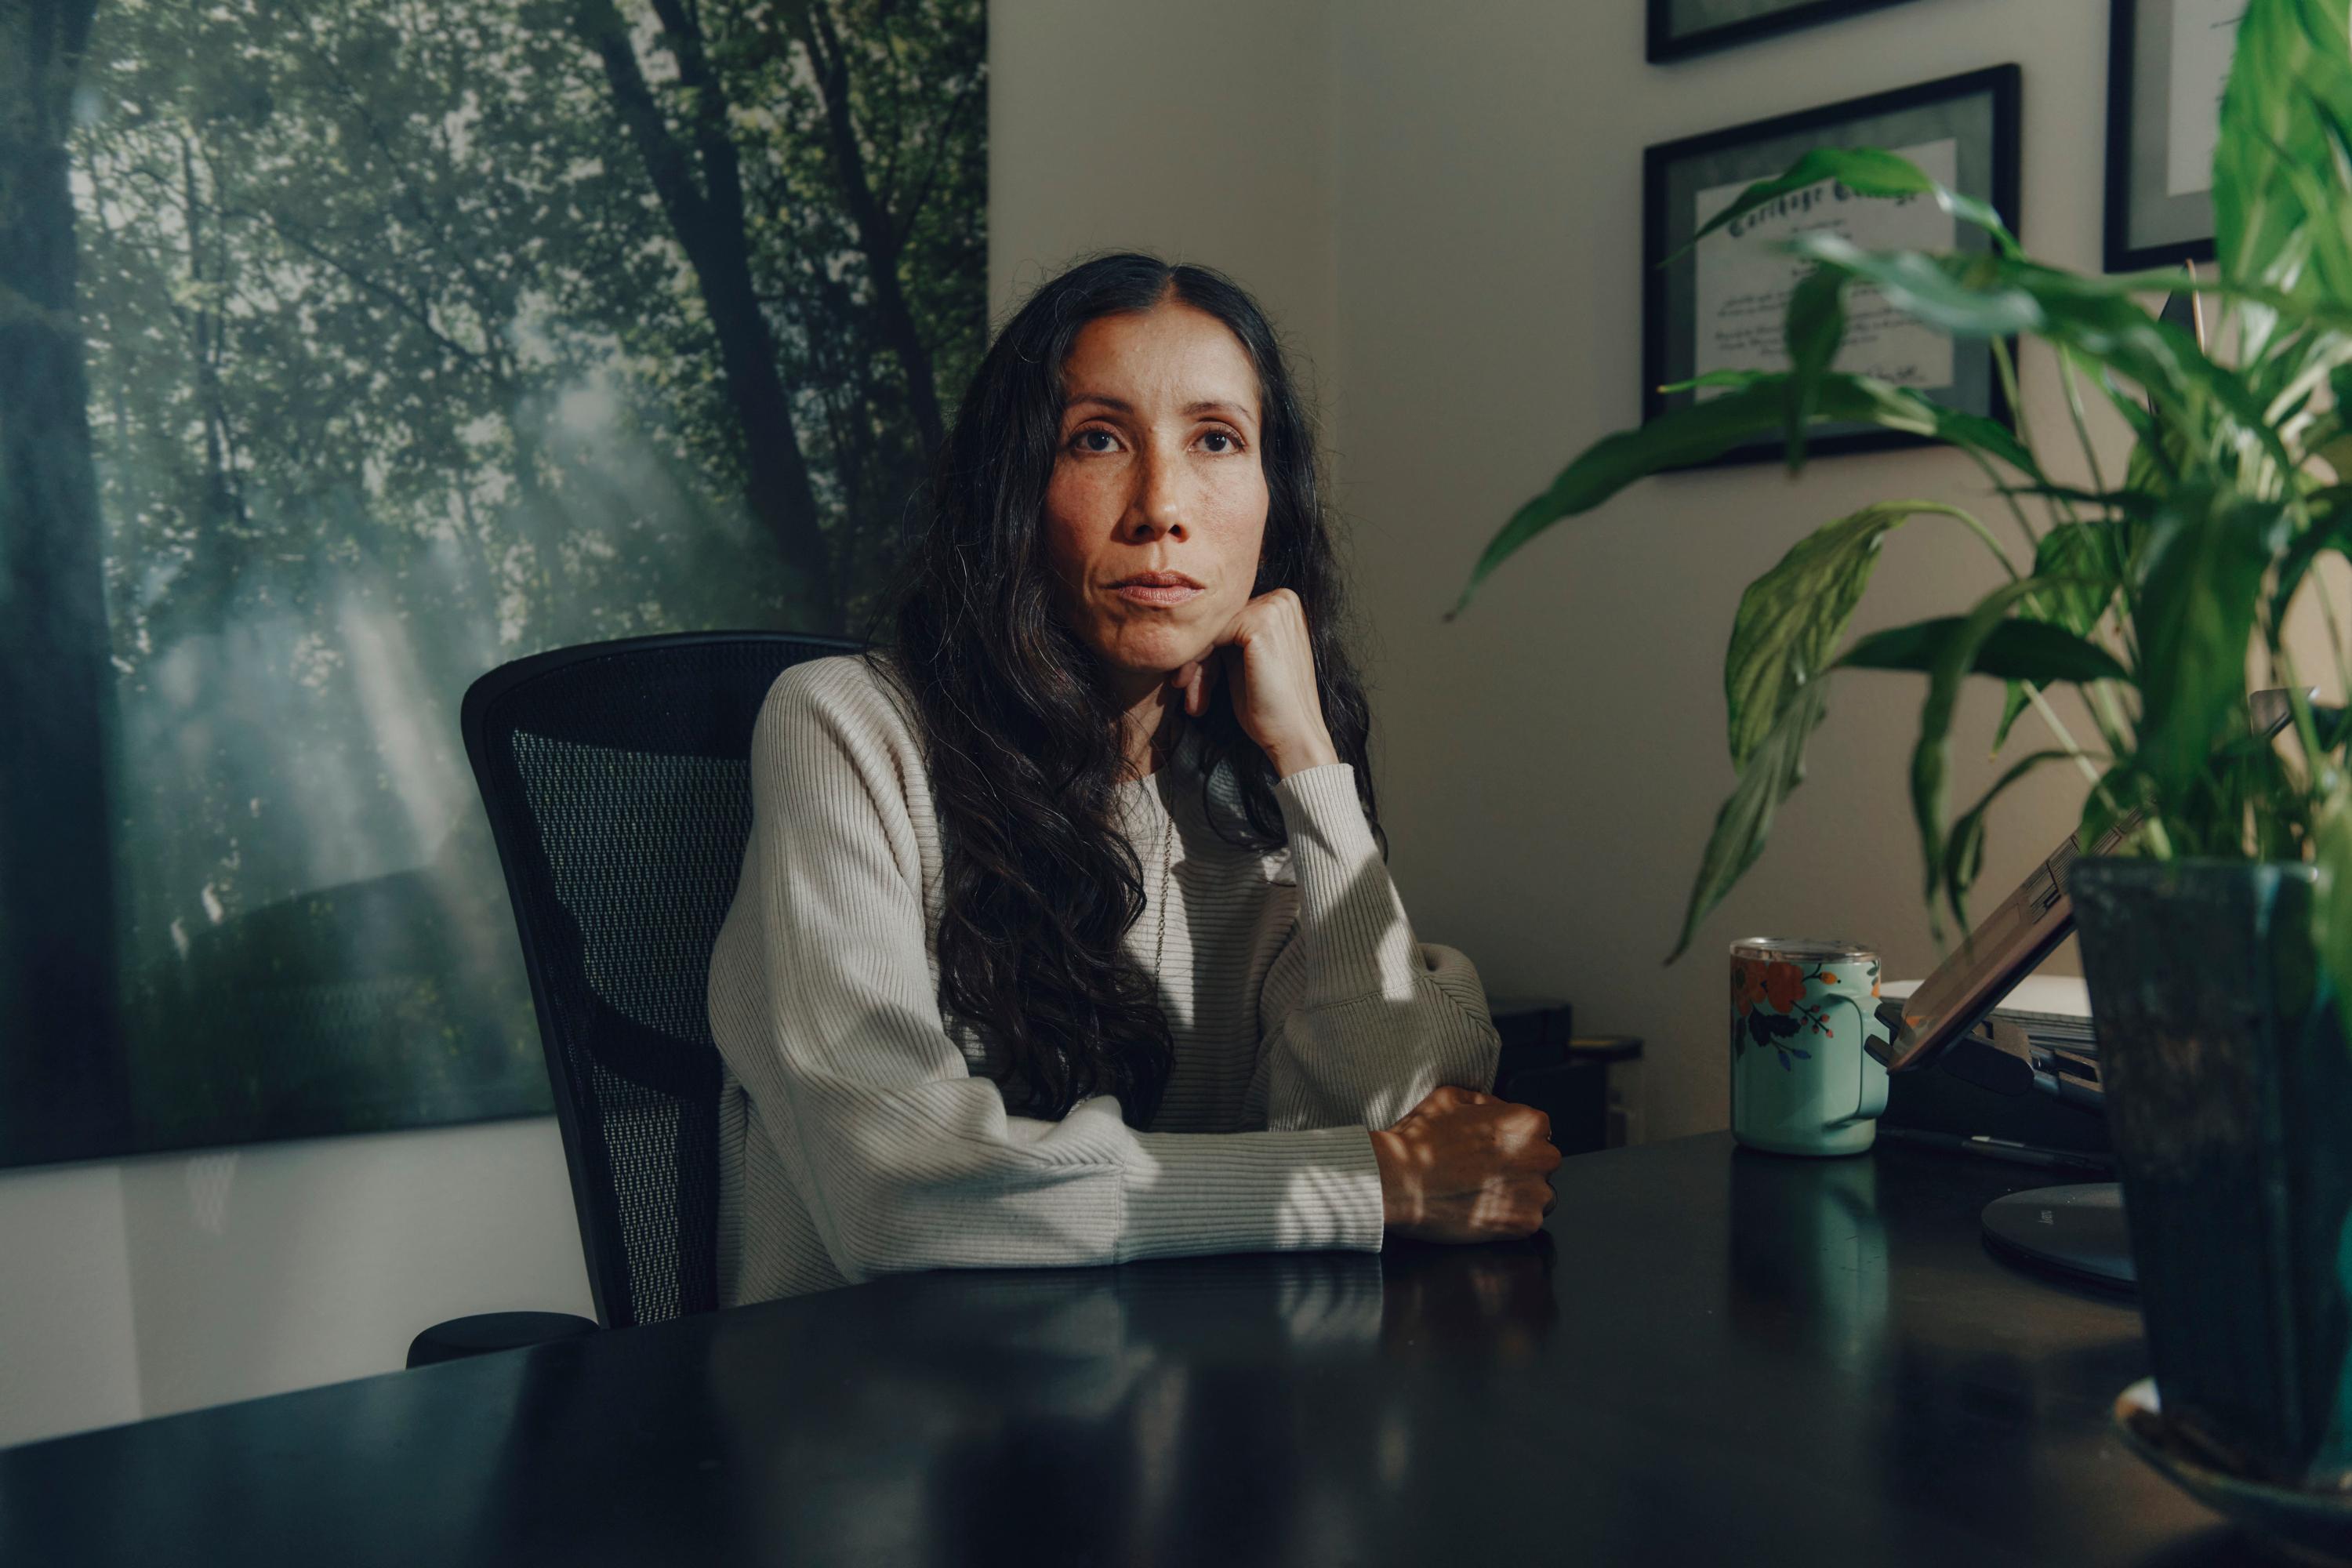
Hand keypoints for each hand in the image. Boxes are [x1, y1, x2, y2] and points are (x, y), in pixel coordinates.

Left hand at [1166, 587, 1339, 776]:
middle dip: (1197, 657)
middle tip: (1183, 690)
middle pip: (1218, 621)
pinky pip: (1211, 635)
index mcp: (1283, 604)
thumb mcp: (1246, 661)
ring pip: (1211, 628)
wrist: (1294, 736)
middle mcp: (1282, 598)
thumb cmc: (1271, 706)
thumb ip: (1227, 637)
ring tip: (1192, 700)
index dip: (1206, 648)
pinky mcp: (1260, 624)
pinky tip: (1194, 692)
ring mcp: (1273, 608)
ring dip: (1193, 664)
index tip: (1188, 681)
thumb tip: (1188, 624)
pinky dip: (1197, 663)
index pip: (1228, 618)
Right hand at [1370, 1086, 1561, 1243]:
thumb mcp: (1450, 1097)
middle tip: (1486, 1172)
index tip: (1495, 1148)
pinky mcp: (1524, 1224)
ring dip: (1518, 1194)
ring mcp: (1535, 1192)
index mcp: (1527, 1122)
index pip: (1538, 1130)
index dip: (1514, 1139)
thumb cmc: (1421, 1139)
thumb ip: (1485, 1101)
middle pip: (1542, 1162)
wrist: (1400, 1181)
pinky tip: (1481, 1211)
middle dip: (1520, 1167)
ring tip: (1482, 1194)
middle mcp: (1540, 1156)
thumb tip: (1497, 1109)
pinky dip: (1508, 1219)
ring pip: (1539, 1194)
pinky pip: (1527, 1221)